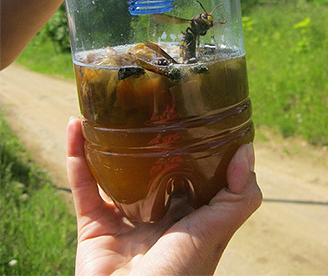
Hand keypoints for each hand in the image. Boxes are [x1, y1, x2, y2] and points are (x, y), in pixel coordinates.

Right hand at [67, 117, 261, 275]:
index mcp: (186, 214)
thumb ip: (237, 197)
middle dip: (141, 139)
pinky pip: (81, 185)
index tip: (185, 112)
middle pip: (146, 167)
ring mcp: (123, 219)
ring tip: (101, 109)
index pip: (188, 169)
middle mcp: (155, 213)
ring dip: (102, 141)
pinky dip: (75, 156)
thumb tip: (246, 151)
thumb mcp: (216, 232)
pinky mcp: (92, 226)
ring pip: (110, 170)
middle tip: (139, 104)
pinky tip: (73, 127)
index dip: (187, 143)